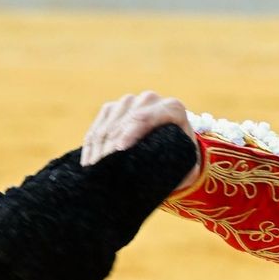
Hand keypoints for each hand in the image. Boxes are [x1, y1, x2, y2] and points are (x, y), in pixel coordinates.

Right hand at [80, 91, 198, 185]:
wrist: (170, 143)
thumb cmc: (181, 157)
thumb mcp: (189, 164)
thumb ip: (189, 172)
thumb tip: (179, 179)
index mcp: (172, 108)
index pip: (146, 117)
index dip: (130, 132)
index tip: (119, 150)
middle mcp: (150, 100)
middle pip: (125, 119)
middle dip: (112, 143)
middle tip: (103, 166)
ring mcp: (129, 102)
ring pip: (109, 122)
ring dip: (99, 146)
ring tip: (94, 168)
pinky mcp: (113, 108)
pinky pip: (98, 124)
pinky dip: (92, 143)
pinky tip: (89, 162)